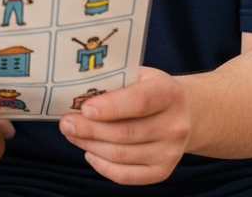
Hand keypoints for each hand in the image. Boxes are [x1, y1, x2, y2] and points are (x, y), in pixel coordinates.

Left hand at [59, 66, 191, 183]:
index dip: (110, 107)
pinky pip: (127, 176)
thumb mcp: (139, 74)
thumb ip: (113, 81)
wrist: (185, 112)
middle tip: (66, 123)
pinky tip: (89, 153)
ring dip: (91, 146)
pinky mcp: (163, 171)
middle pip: (126, 133)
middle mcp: (175, 125)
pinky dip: (103, 167)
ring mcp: (171, 151)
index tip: (84, 109)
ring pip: (122, 155)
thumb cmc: (150, 89)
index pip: (138, 102)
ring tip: (72, 134)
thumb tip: (76, 92)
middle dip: (90, 130)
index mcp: (169, 93)